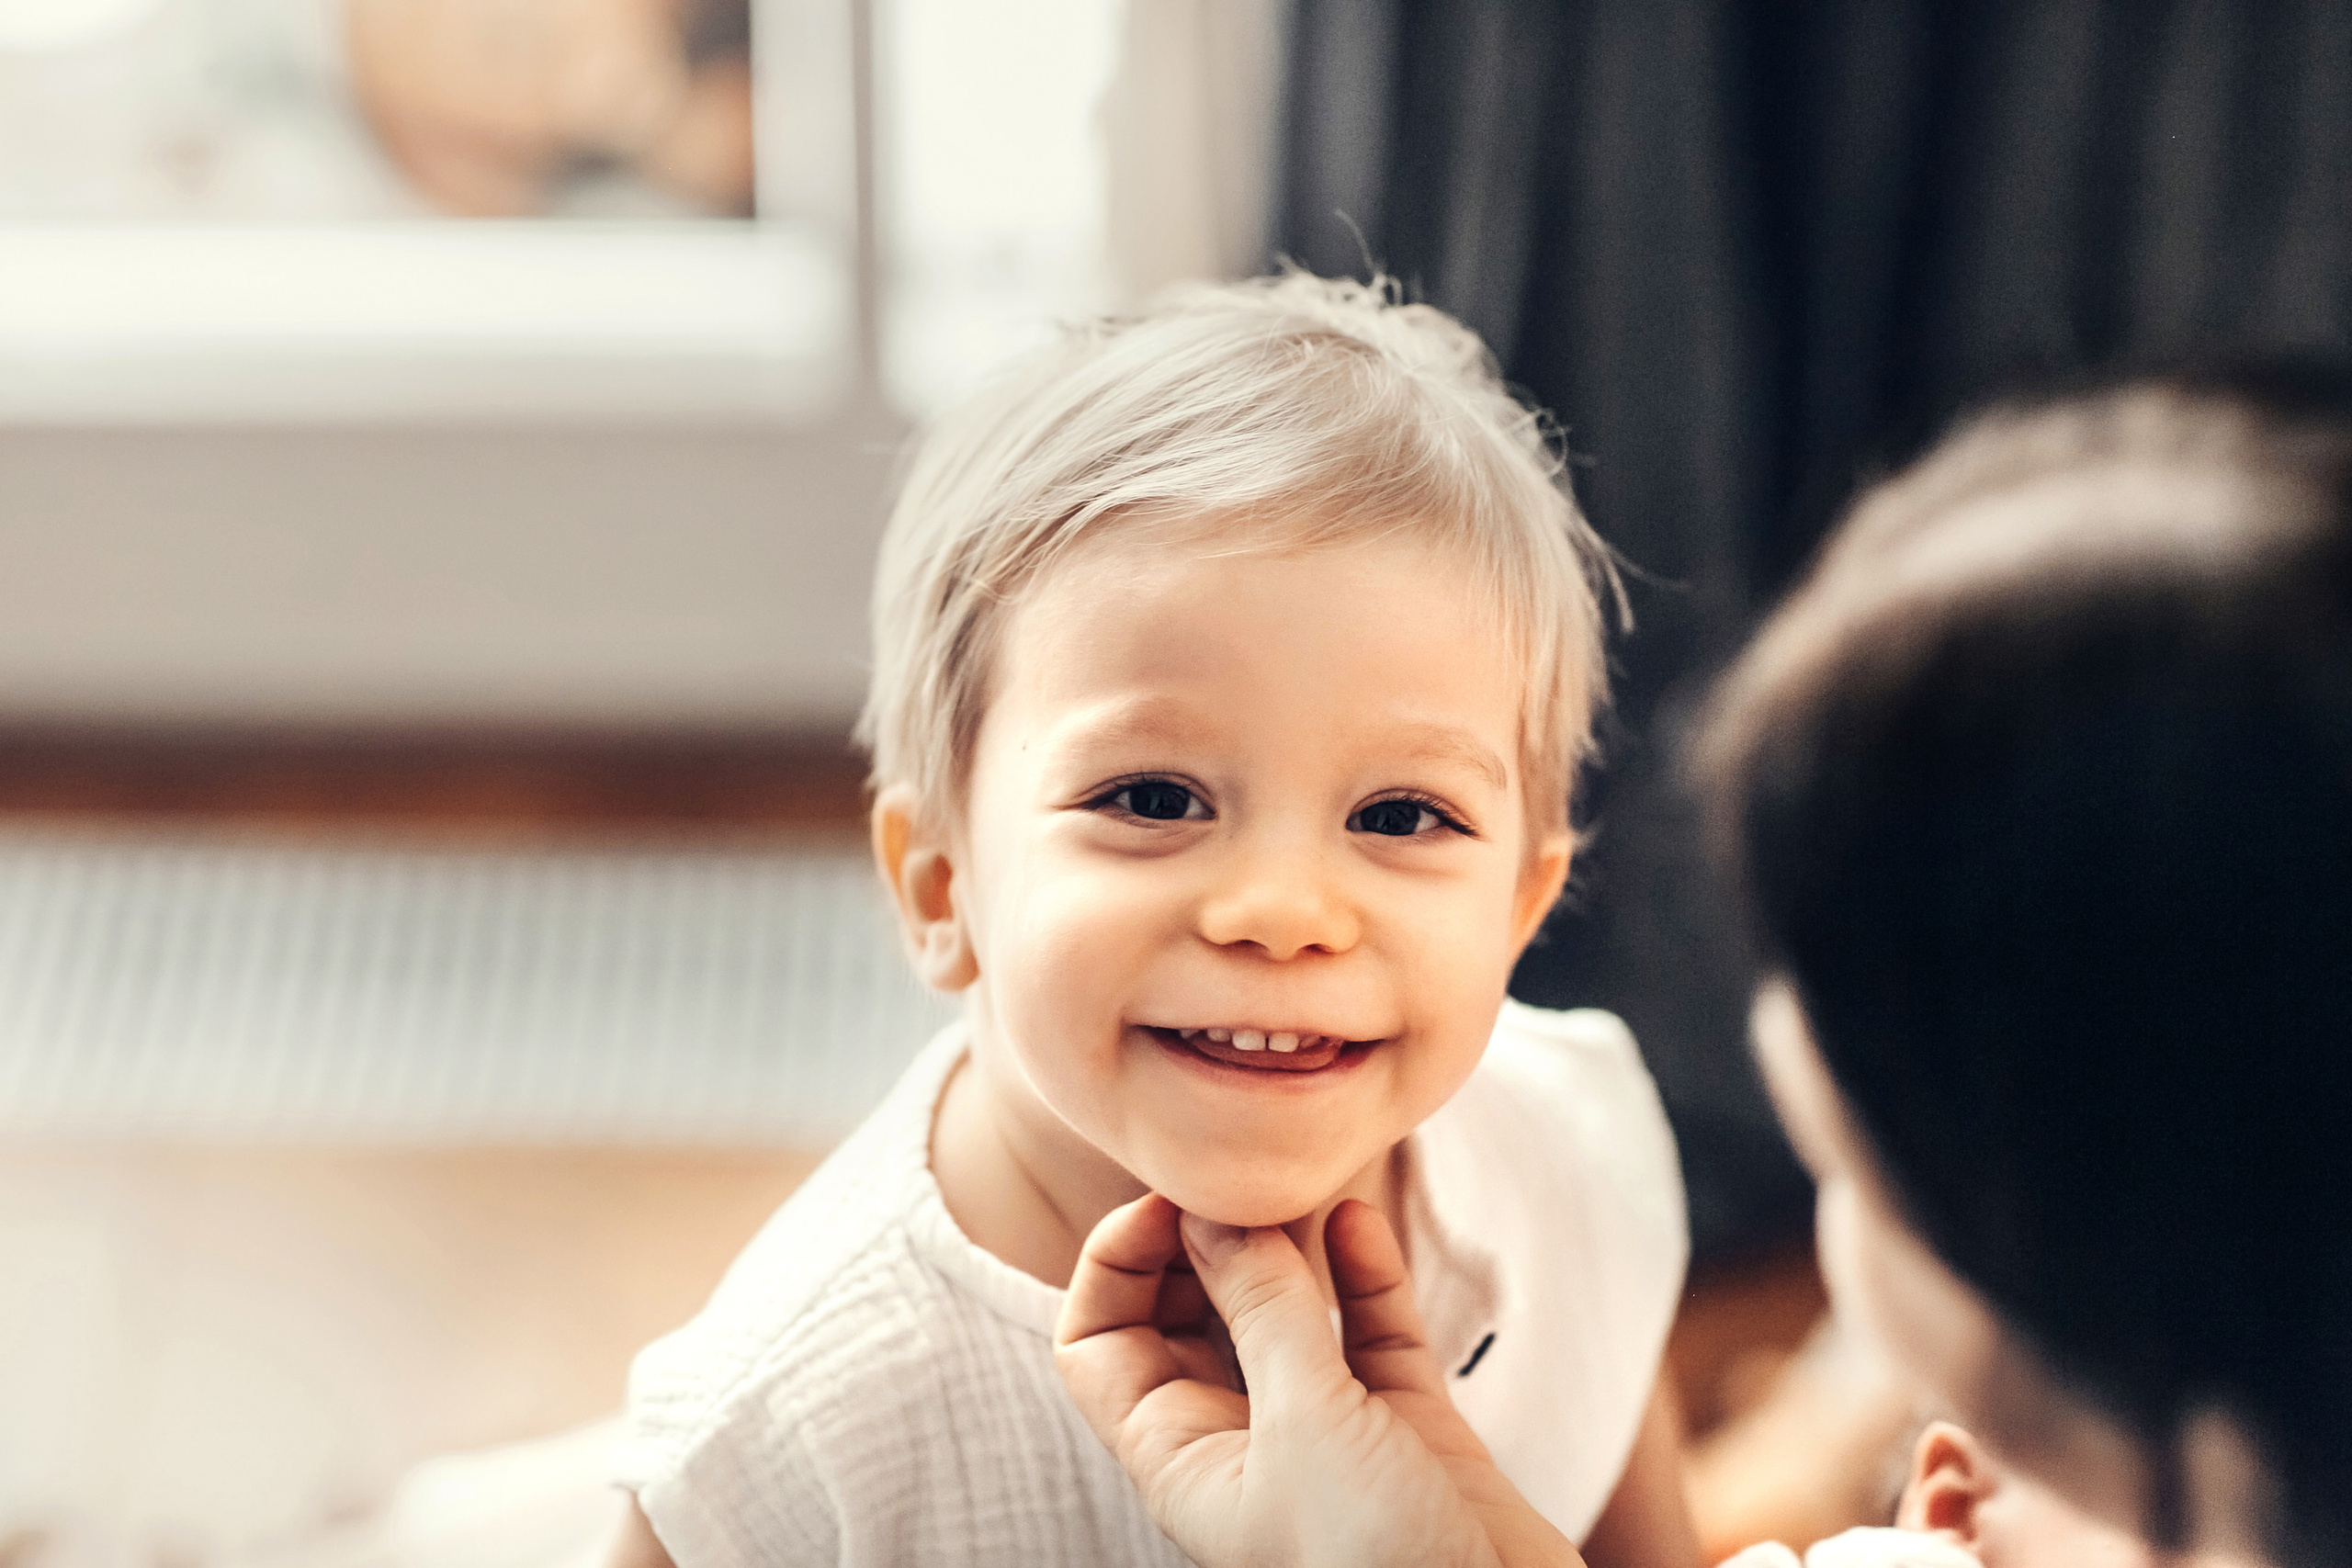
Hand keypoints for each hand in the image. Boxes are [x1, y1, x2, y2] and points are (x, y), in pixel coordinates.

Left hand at [1054, 1193, 1581, 1567]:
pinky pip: (1367, 1333)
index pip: (1100, 1344)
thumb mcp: (1306, 1423)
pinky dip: (1362, 1275)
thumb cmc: (1382, 1564)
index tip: (1167, 1201)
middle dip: (1200, 1244)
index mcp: (1181, 1458)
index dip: (1117, 1265)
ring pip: (1282, 1315)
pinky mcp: (1405, 1430)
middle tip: (1236, 1184)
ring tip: (1294, 1187)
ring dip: (1283, 1248)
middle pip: (1186, 1318)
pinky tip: (1357, 1219)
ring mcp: (1325, 1434)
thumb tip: (1207, 1213)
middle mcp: (1242, 1443)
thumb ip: (1262, 1310)